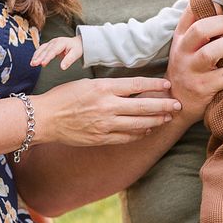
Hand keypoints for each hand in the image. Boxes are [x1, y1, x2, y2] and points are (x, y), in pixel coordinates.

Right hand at [31, 35, 83, 69]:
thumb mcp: (75, 54)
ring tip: (32, 63)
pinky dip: (37, 54)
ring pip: (41, 49)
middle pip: (45, 50)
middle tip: (34, 64)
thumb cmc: (76, 48)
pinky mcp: (49, 45)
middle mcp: (54, 42)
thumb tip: (62, 67)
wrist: (77, 42)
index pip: (53, 51)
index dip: (47, 57)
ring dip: (36, 56)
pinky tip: (34, 60)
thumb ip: (69, 60)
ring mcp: (51, 43)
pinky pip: (41, 49)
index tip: (43, 63)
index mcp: (61, 43)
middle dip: (39, 57)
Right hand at [36, 76, 179, 145]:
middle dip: (164, 105)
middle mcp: (107, 106)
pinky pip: (127, 137)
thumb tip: (132, 89)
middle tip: (178, 105)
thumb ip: (110, 87)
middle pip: (143, 105)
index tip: (168, 85)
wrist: (44, 118)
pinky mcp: (101, 138)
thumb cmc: (64, 97)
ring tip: (167, 118)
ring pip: (138, 123)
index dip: (155, 85)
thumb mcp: (88, 84)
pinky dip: (140, 133)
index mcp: (104, 88)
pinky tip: (148, 129)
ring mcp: (105, 124)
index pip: (137, 84)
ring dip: (156, 120)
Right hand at [166, 5, 222, 121]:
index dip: (206, 4)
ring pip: (209, 54)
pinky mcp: (203, 89)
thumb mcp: (185, 46)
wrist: (176, 102)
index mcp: (180, 39)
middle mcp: (183, 53)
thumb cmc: (187, 68)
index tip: (222, 6)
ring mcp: (192, 71)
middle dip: (220, 23)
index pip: (189, 14)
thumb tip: (220, 3)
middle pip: (199, 31)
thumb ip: (197, 26)